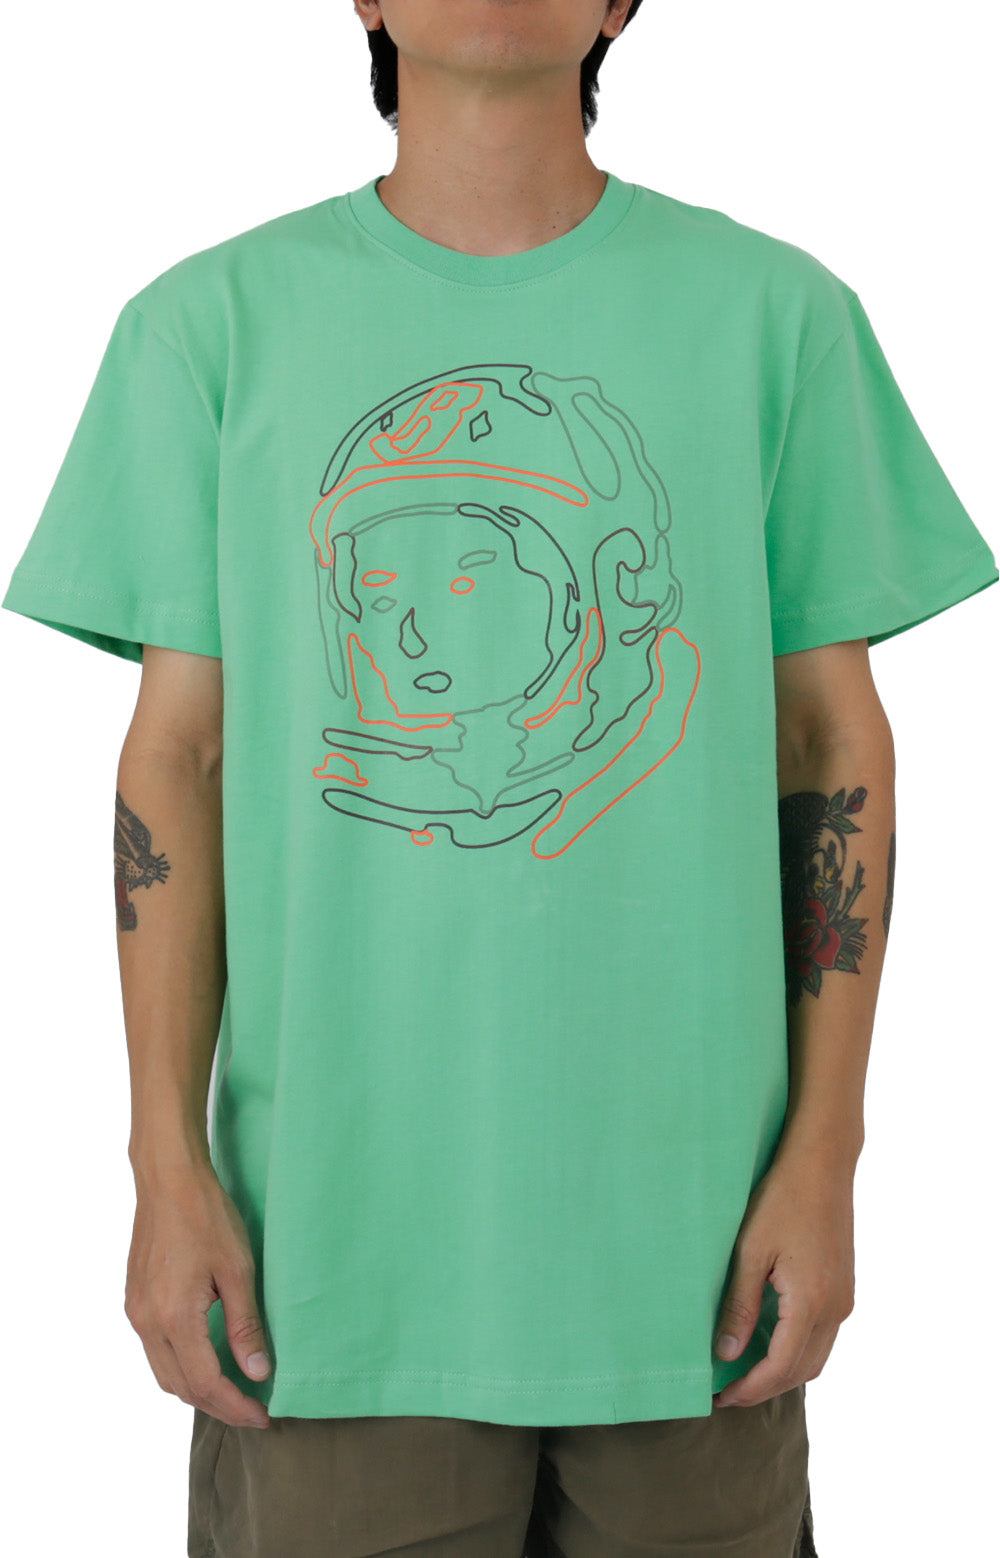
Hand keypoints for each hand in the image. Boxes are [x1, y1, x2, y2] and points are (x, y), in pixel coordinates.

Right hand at [124, 1160, 271, 1427]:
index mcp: (174, 1318)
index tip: (264, 1416)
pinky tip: (207, 1359)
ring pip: (165, 1374)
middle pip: (182, 1387)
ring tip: (234, 1390)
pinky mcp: (134, 1301)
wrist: (168, 1179)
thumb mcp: (237, 1269)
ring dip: (197, 1389)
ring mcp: (136, 1313)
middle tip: (253, 1408)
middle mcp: (148, 1322)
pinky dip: (181, 1366)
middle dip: (218, 1405)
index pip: (206, 1384)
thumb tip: (258, 1371)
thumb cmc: (206, 1216)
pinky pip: (155, 1351)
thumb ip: (245, 1325)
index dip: (236, 1406)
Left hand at [711, 1147, 855, 1407]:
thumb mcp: (750, 1251)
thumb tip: (727, 1354)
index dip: (750, 1389)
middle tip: (727, 1391)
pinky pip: (822, 1335)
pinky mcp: (844, 1288)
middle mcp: (836, 1308)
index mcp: (812, 1302)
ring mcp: (844, 1299)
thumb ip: (740, 1306)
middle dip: (765, 1388)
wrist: (822, 1164)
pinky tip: (767, 1341)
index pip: (780, 1368)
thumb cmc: (782, 1199)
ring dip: (782, 1372)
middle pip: (802, 1371)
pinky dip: (796, 1350)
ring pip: (816, 1357)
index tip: (720, 1397)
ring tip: (742, 1372)